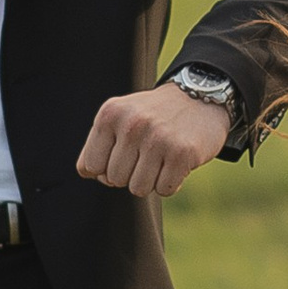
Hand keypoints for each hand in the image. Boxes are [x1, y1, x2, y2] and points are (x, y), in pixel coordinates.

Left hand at [77, 83, 231, 197]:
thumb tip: (92, 175)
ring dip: (151, 180)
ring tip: (161, 157)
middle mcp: (132, 124)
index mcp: (110, 114)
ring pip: (138, 189)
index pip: (89, 167)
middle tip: (146, 152)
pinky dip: (171, 182)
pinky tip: (177, 161)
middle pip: (114, 180)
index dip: (105, 168)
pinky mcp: (182, 153)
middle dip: (130, 173)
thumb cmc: (153, 116)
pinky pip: (164, 190)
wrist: (199, 98)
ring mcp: (158, 139)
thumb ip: (97, 145)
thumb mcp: (119, 117)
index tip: (121, 154)